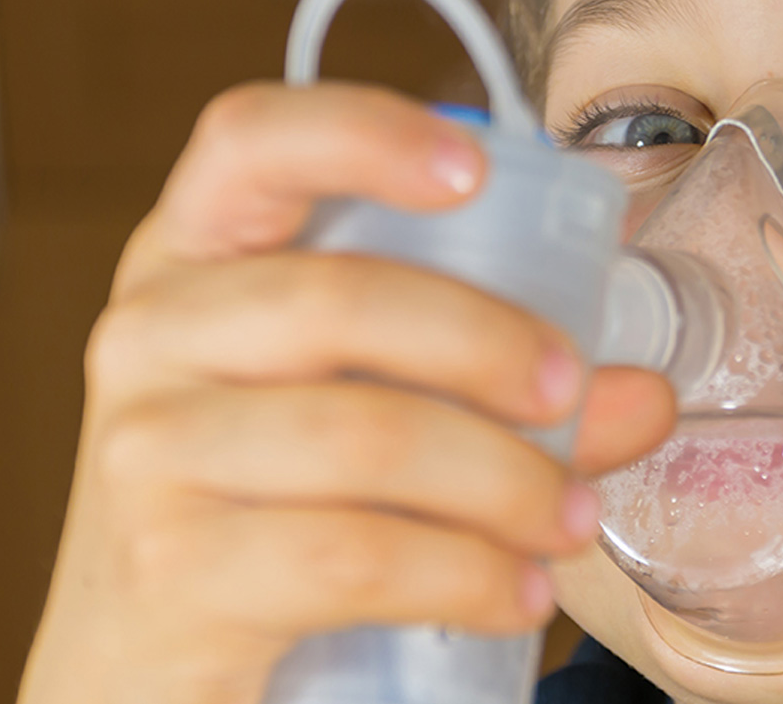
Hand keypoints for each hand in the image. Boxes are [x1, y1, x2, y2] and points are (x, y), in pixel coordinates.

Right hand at [17, 82, 676, 703]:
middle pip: (337, 299)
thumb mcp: (358, 404)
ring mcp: (146, 451)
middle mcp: (152, 333)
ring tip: (570, 519)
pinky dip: (465, 574)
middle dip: (489, 345)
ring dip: (504, 480)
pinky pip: (354, 554)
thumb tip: (641, 394)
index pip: (248, 142)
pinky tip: (517, 592)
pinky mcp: (170, 570)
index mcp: (194, 254)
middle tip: (577, 392)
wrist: (140, 663)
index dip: (362, 132)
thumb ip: (493, 383)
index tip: (477, 171)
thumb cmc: (265, 501)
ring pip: (363, 437)